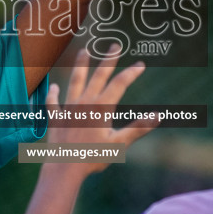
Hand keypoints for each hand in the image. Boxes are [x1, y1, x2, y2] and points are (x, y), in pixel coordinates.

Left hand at [44, 46, 160, 174]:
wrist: (65, 168)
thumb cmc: (93, 158)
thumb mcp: (119, 144)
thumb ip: (137, 128)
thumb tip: (158, 116)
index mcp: (101, 107)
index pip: (120, 84)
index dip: (131, 73)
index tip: (141, 64)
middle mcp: (85, 103)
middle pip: (99, 76)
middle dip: (108, 60)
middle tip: (115, 45)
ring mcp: (69, 108)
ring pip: (76, 81)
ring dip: (81, 65)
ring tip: (84, 51)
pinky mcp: (56, 118)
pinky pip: (54, 102)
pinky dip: (54, 94)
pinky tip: (54, 86)